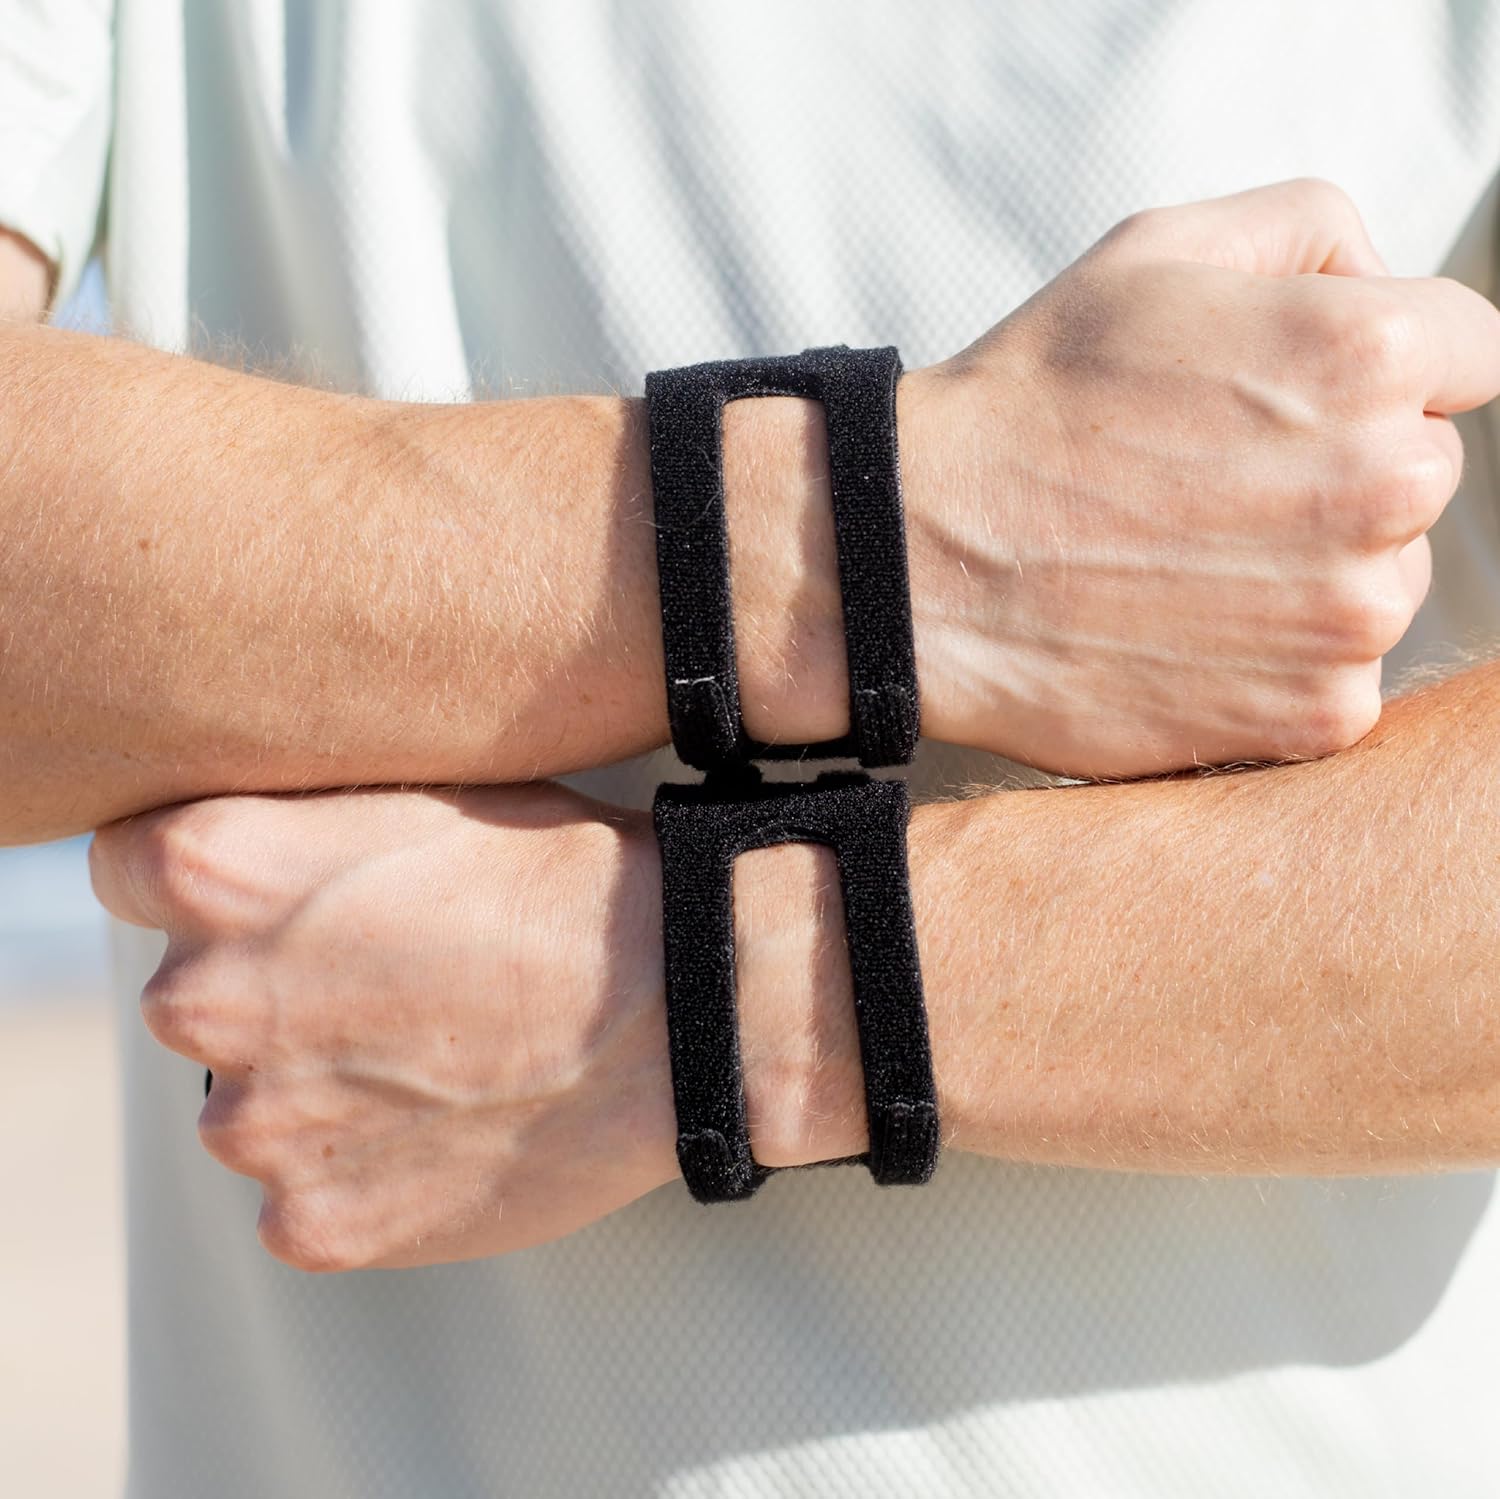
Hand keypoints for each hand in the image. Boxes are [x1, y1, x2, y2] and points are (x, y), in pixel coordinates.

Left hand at [88, 785, 686, 1270]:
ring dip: (313, 1092)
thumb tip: (238, 866)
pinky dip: (358, 1172)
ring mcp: (259, 1125)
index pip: (126, 870)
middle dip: (267, 994)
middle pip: (190, 999)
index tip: (270, 900)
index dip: (206, 884)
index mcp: (224, 868)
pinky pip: (302, 1197)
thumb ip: (300, 828)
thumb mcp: (424, 795)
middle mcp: (210, 999)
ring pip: (248, 1108)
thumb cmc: (567, 881)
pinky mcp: (316, 1222)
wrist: (684, 1000)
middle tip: (386, 985)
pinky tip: (447, 1127)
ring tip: (435, 1061)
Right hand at [898, 180, 1499, 775]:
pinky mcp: (1315, 712)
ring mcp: (1353, 612)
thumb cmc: (1028, 406)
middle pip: (1426, 474)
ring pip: (1385, 582)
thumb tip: (1386, 278)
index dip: (1373, 374)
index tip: (1293, 408)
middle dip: (1339, 475)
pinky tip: (1188, 634)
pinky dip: (1277, 666)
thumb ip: (1312, 228)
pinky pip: (1342, 679)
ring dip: (1313, 576)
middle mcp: (1387, 481)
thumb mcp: (1156, 251)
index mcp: (1367, 350)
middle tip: (1209, 490)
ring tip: (1185, 566)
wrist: (922, 560)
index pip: (1471, 353)